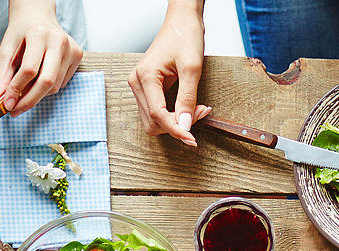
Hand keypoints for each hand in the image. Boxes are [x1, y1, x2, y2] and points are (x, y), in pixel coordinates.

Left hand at [0, 0, 83, 115]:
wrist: (38, 15)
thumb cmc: (22, 31)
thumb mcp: (7, 49)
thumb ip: (2, 75)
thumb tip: (0, 100)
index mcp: (39, 34)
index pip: (29, 70)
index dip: (17, 89)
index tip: (6, 104)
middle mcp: (59, 41)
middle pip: (46, 81)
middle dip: (29, 100)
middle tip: (15, 110)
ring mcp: (71, 49)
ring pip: (54, 86)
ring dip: (37, 94)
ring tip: (24, 92)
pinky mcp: (78, 56)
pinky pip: (62, 82)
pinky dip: (48, 87)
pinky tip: (39, 78)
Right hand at [128, 2, 211, 146]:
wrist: (182, 22)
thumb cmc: (185, 37)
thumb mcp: (192, 68)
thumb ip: (187, 99)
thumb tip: (185, 125)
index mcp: (145, 76)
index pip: (157, 114)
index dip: (176, 129)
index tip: (192, 139)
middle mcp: (137, 82)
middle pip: (153, 122)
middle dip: (177, 125)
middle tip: (201, 113)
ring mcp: (139, 85)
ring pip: (153, 120)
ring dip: (176, 122)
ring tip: (197, 109)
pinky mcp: (146, 88)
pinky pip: (156, 111)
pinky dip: (173, 115)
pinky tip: (188, 108)